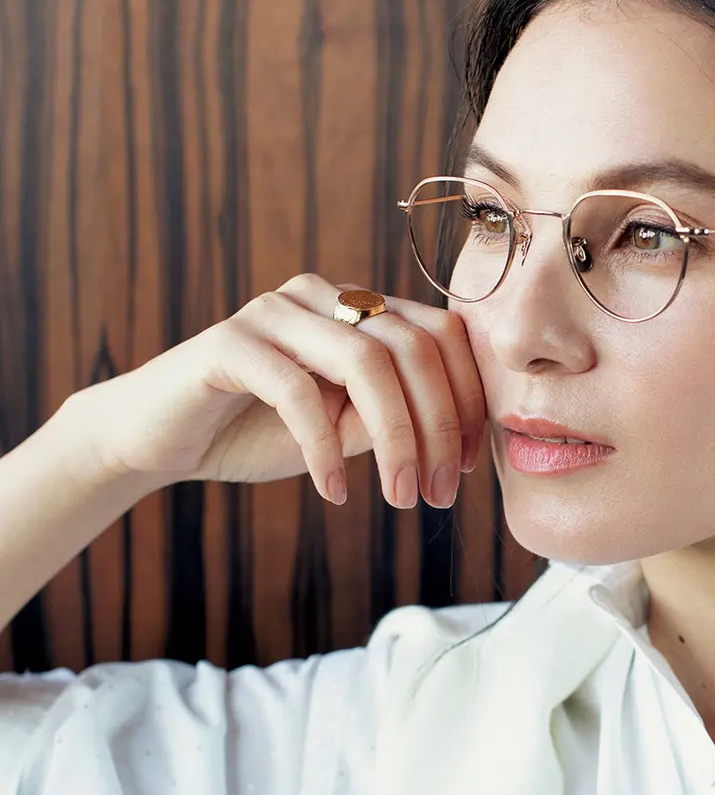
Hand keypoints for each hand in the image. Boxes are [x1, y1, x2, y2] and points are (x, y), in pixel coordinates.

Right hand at [76, 274, 485, 508]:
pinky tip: (333, 490)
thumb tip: (457, 435)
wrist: (163, 437)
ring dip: (396, 439)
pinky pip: (296, 390)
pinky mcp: (230, 341)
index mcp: (362, 308)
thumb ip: (394, 417)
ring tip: (400, 498)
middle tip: (439, 493)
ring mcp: (278, 311)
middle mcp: (327, 296)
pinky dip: (324, 448)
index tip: (471, 466)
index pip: (443, 334)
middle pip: (414, 348)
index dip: (468, 398)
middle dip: (440, 428)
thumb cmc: (262, 431)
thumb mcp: (346, 429)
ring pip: (367, 362)